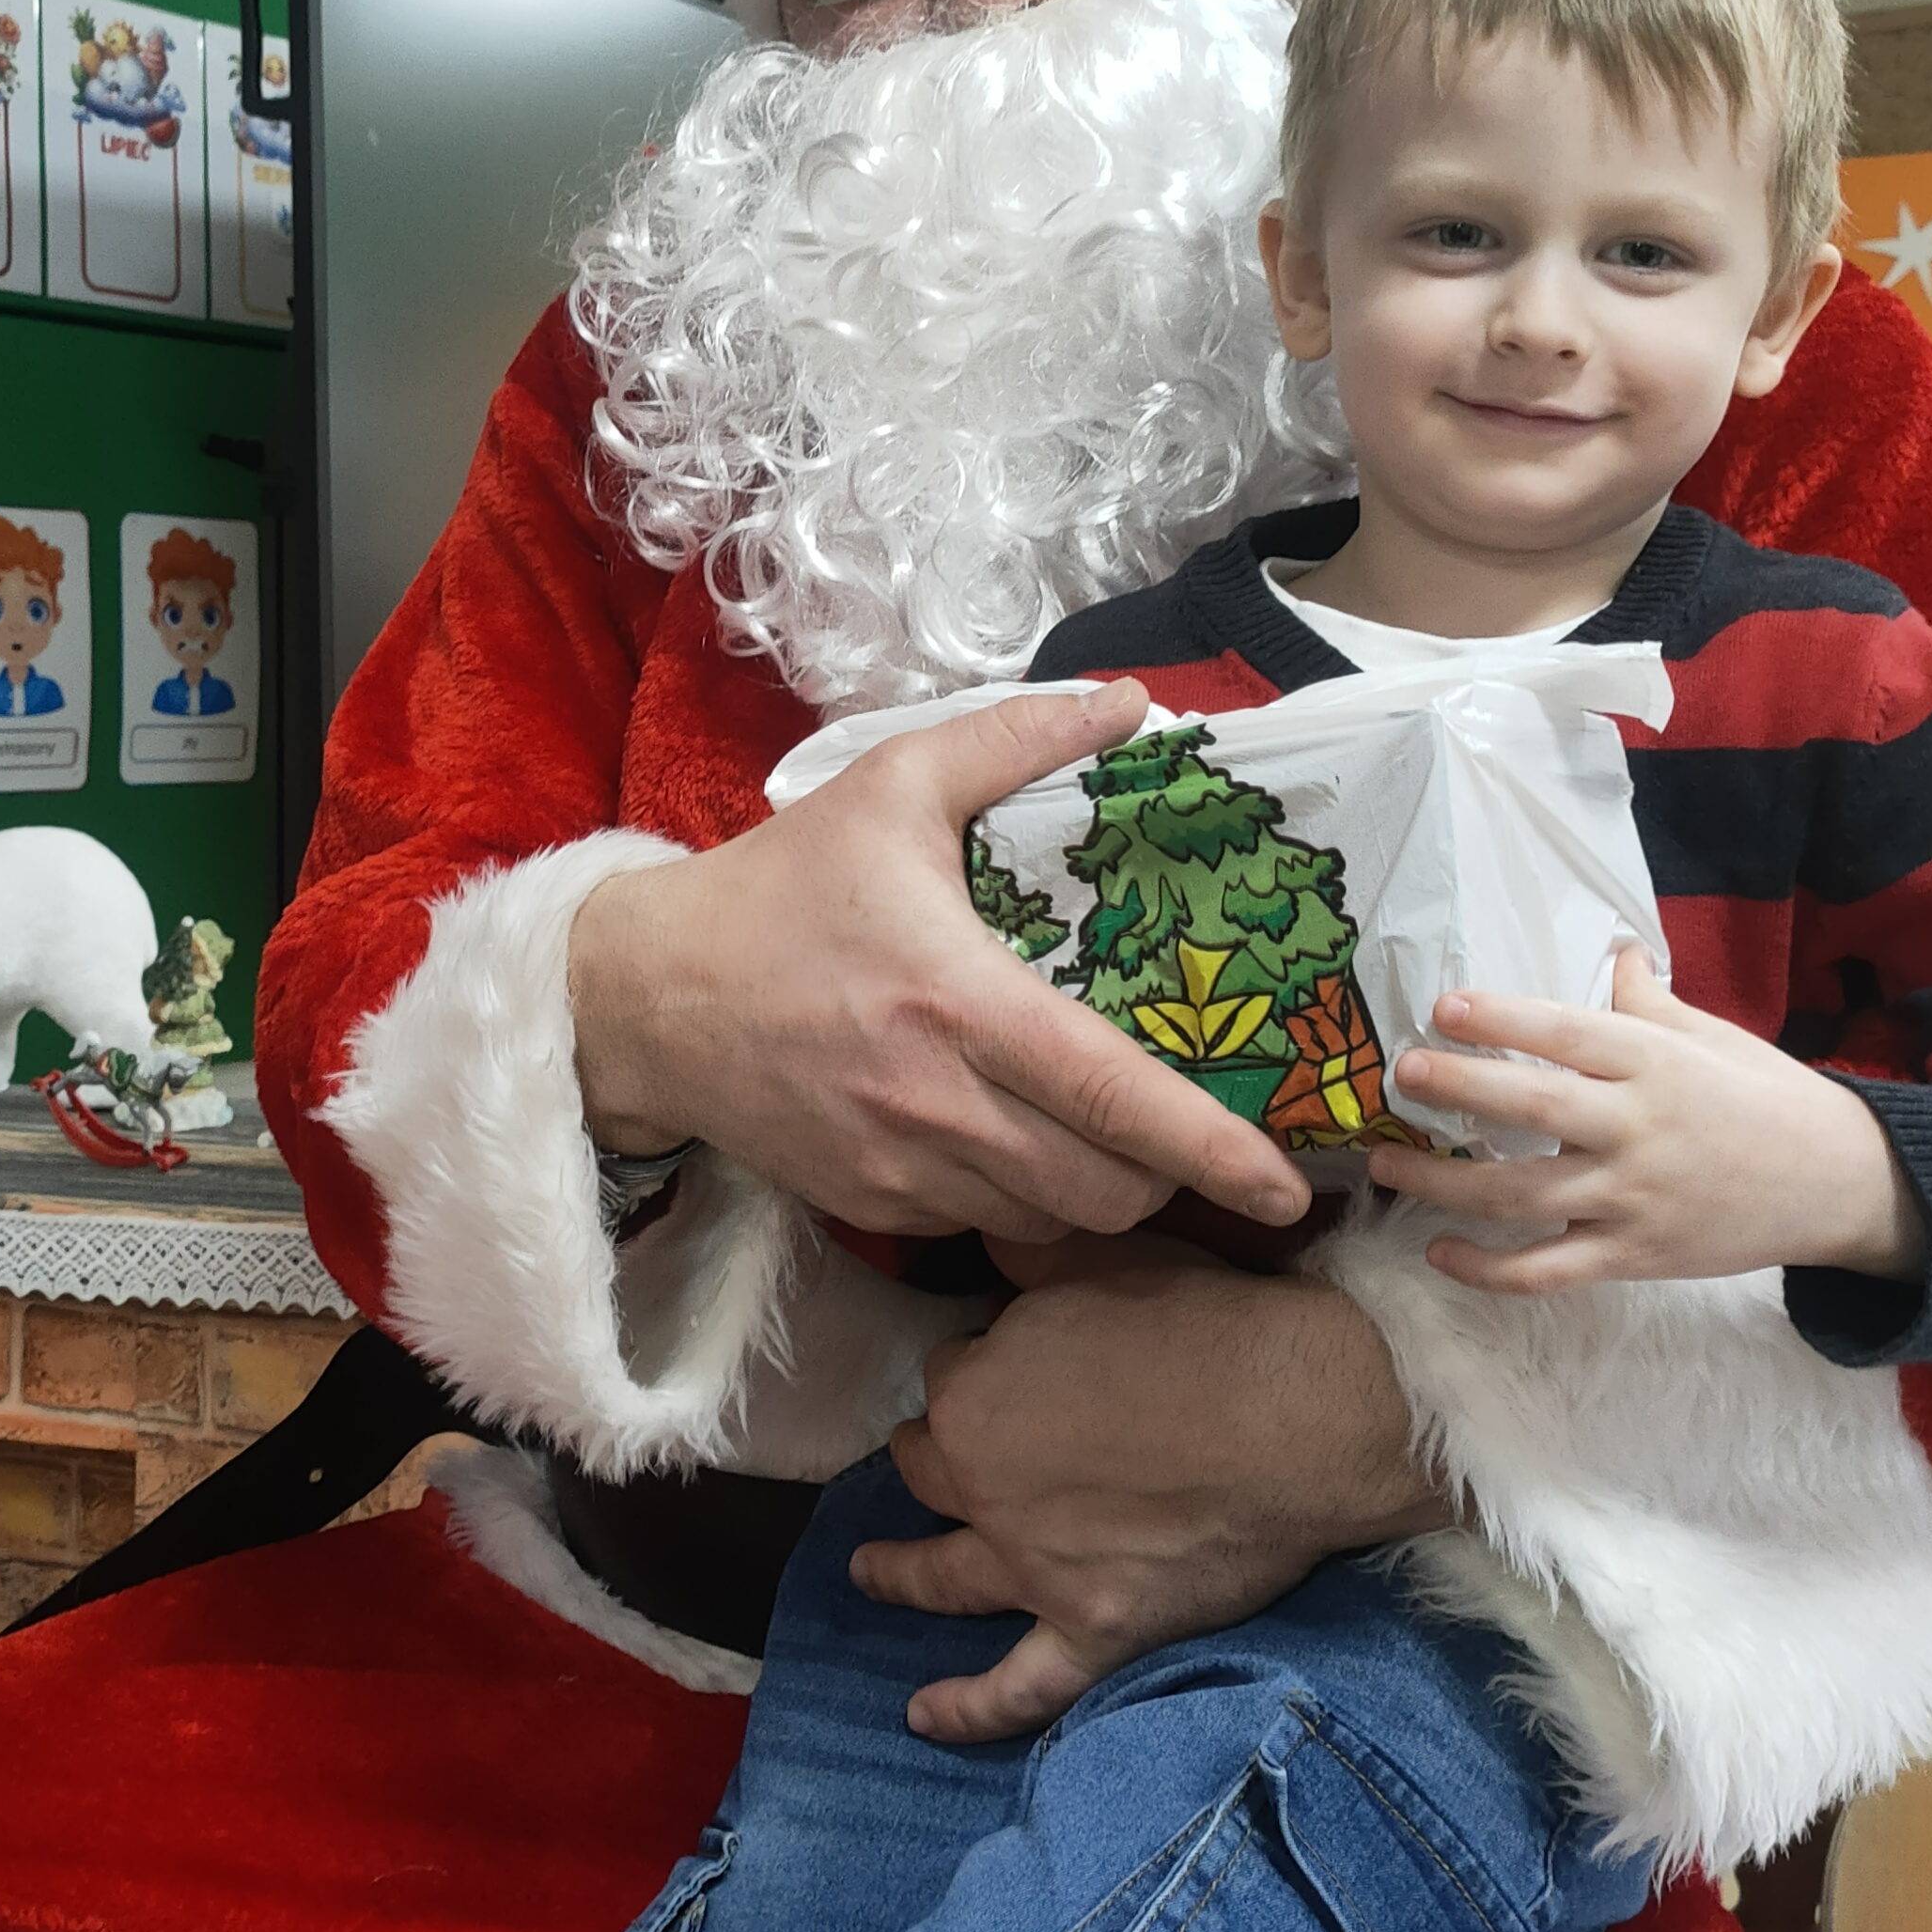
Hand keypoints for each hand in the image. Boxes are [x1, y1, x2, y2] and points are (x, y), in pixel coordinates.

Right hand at [565, 686, 1309, 1241]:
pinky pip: (984, 1226)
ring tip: (1110, 1140)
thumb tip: (1128, 704)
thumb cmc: (777, 890)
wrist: (643, 998)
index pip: (1115, 1098)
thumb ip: (1013, 740)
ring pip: (1052, 1220)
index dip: (1213, 1149)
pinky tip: (1017, 1143)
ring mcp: (901, 1167)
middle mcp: (938, 1103)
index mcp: (959, 1003)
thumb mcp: (890, 786)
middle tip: (1190, 1131)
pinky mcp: (869, 1203)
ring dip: (1100, 1193)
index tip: (1288, 1182)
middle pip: (1105, 1189)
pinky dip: (1024, 1200)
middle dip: (1169, 1177)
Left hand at [851, 1249, 1434, 1741]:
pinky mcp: (1096, 1629)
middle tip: (949, 1447)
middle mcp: (982, 1486)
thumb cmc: (1206, 1325)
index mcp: (972, 1394)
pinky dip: (969, 1708)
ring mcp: (1035, 1569)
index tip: (1013, 1357)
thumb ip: (1027, 1265)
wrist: (1299, 1414)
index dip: (984, 1362)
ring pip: (941, 1574)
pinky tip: (923, 1718)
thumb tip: (991, 1257)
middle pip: (932, 1466)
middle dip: (937, 1450)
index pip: (953, 1373)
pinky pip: (1020, 1687)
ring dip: (900, 1570)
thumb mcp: (1099, 1260)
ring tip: (870, 1570)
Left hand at [1366, 943, 1927, 1292]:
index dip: (1503, 1019)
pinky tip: (1438, 1252)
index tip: (1443, 1007)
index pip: (1568, 1034)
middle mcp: (1639, 1129)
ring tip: (1384, 1162)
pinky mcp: (1632, 1256)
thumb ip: (1648, 1003)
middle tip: (1398, 1073)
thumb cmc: (1769, 1099)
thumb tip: (1613, 948)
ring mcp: (1632, 1198)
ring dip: (1444, 1183)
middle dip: (1460, 1089)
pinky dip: (1488, 1270)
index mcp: (1656, 1065)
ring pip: (1522, 1196)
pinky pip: (1546, 1271)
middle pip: (1534, 1107)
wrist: (1840, 1186)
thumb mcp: (1713, 1038)